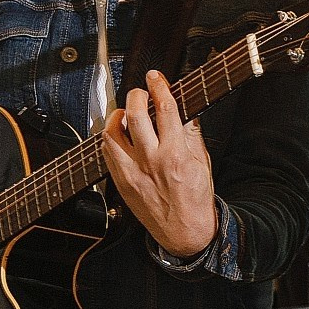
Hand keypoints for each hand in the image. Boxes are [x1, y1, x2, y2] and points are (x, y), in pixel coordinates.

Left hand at [102, 70, 218, 258]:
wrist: (184, 231)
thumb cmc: (195, 198)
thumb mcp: (202, 162)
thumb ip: (192, 134)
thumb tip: (185, 110)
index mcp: (176, 153)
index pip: (165, 109)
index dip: (159, 87)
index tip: (156, 77)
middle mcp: (151, 160)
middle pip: (135, 114)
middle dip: (136, 95)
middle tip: (141, 92)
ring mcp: (132, 172)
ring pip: (112, 132)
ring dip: (118, 115)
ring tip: (125, 112)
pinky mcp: (120, 181)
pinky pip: (106, 152)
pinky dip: (110, 137)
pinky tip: (119, 134)